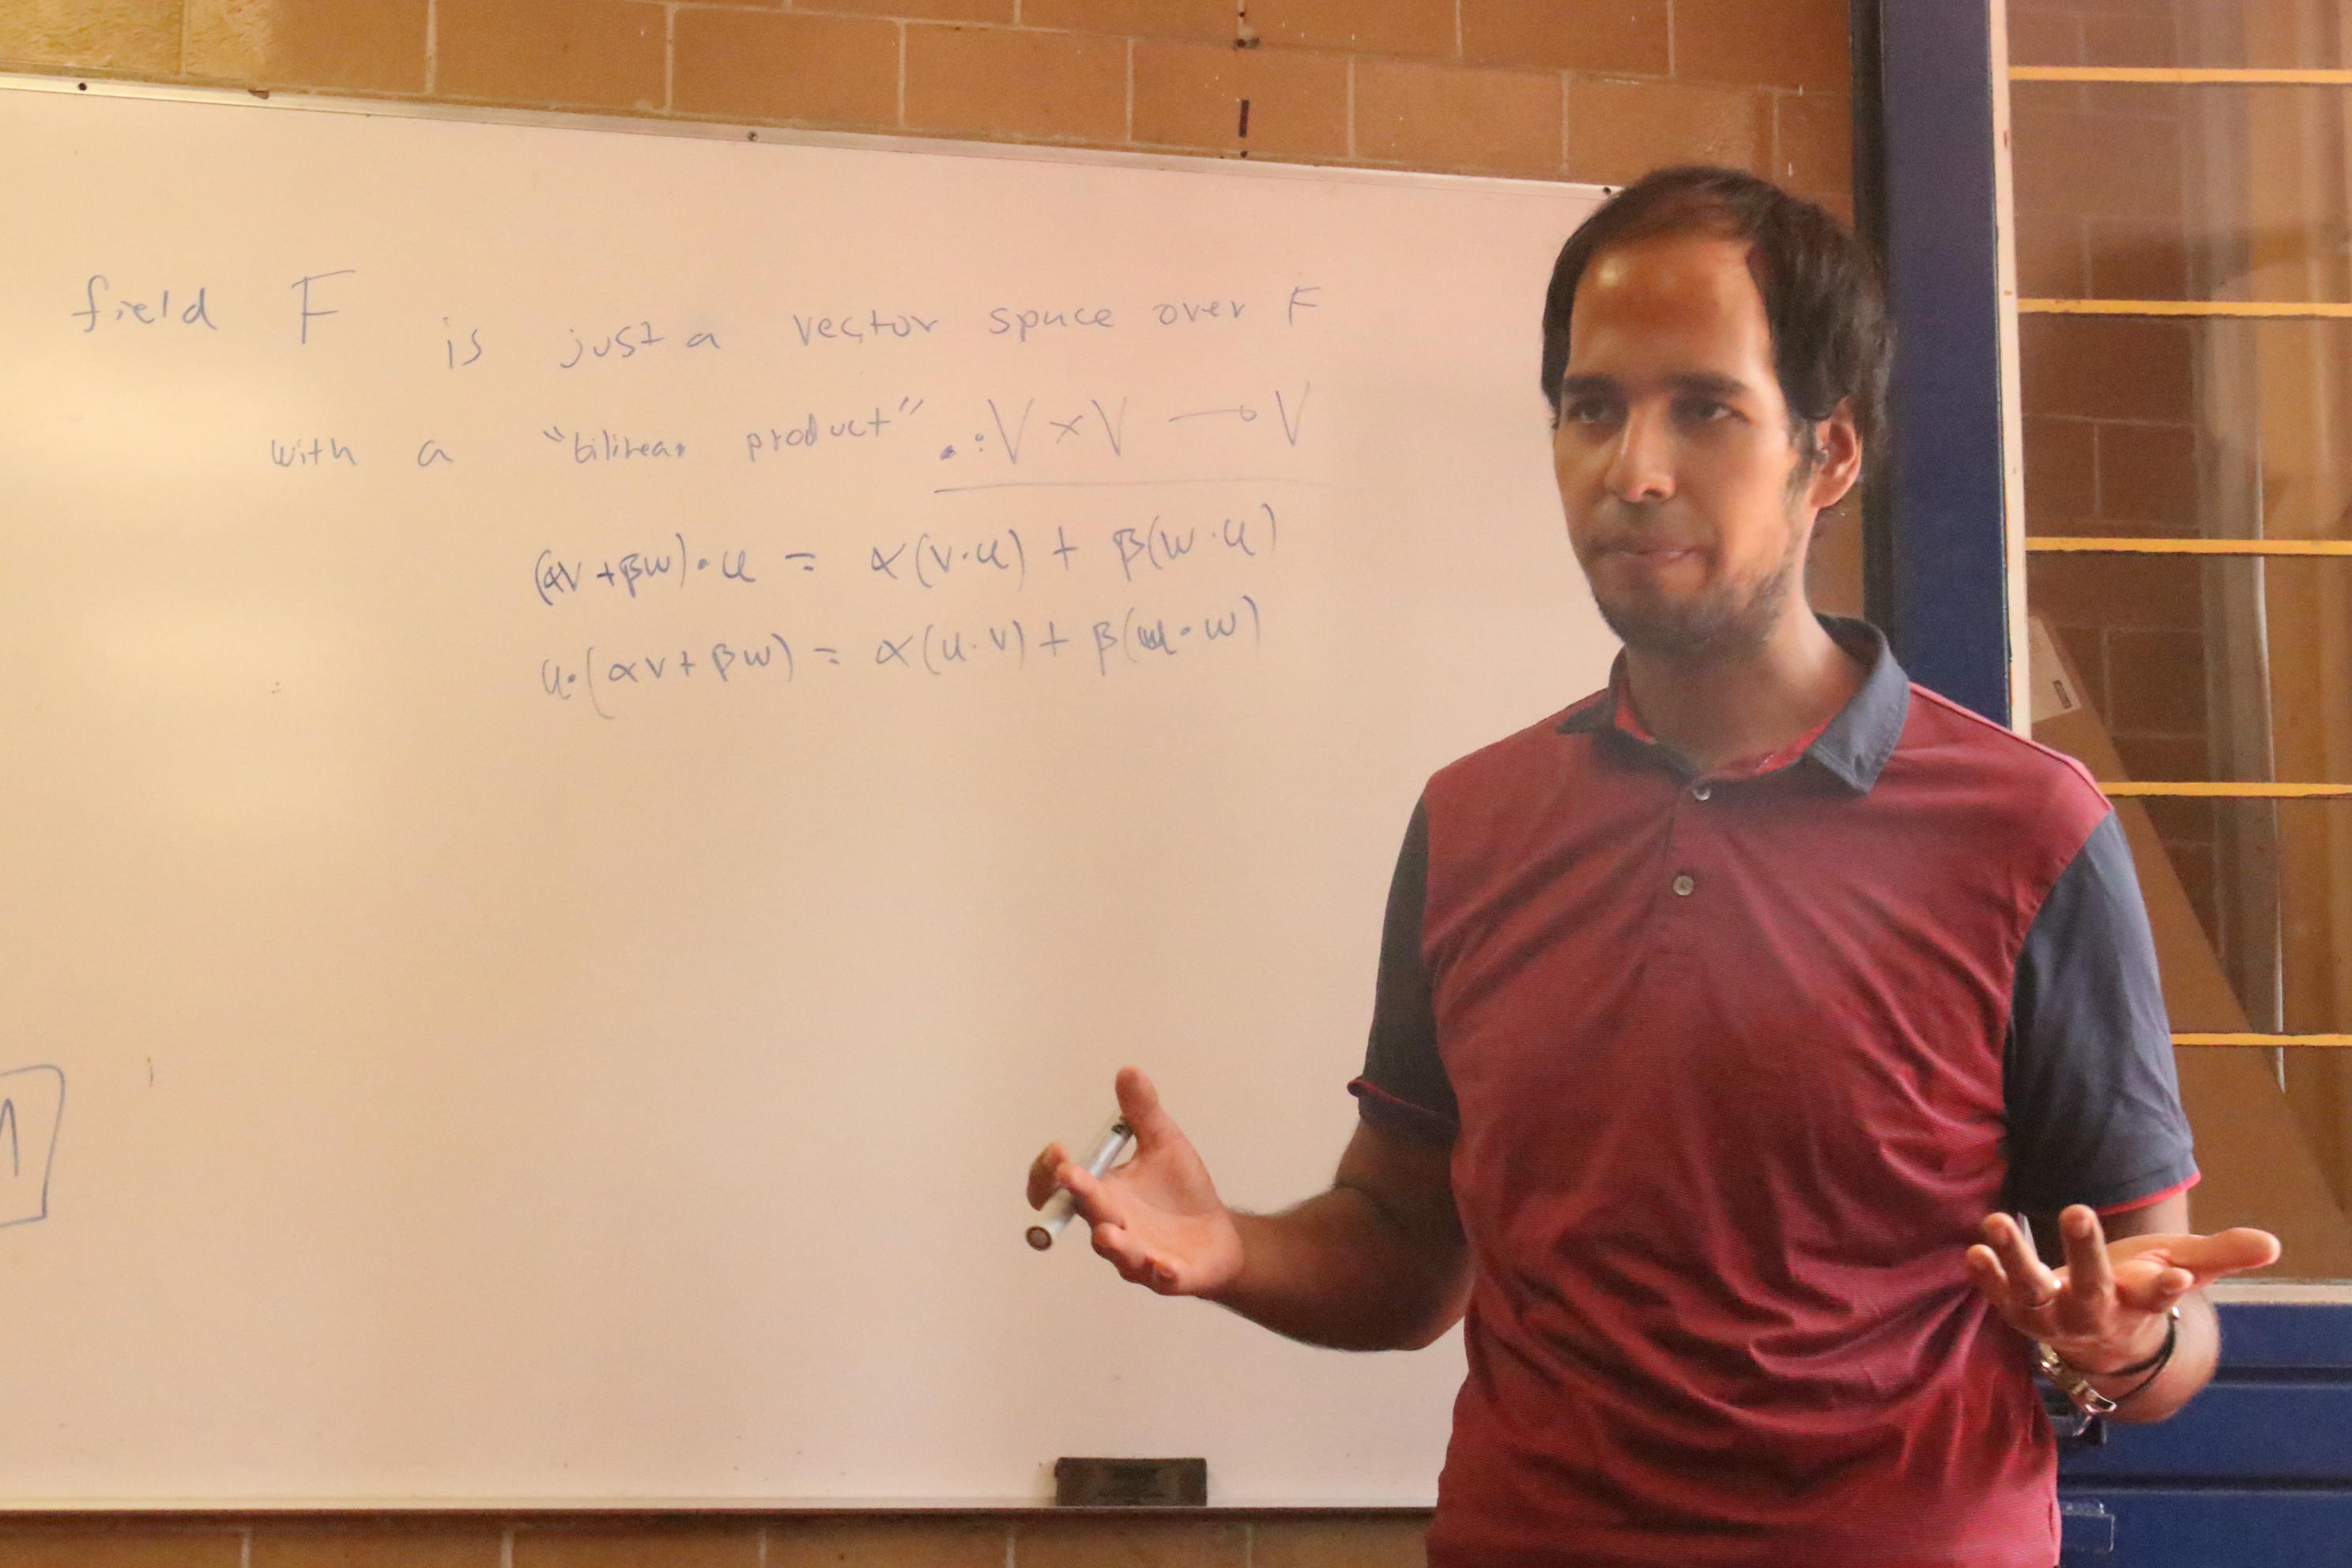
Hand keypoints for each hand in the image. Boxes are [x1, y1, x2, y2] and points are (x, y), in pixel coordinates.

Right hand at [1025, 1066, 1244, 1297]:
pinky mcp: (1168, 1276)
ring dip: (1112, 1243)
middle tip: (1070, 1176)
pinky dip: (1161, 1273)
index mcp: (1103, 1193)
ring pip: (1118, 1252)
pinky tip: (1165, 1266)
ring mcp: (1137, 1255)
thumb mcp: (1164, 1144)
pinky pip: (1161, 1278)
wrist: (1220, 1236)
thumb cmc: (1180, 1192)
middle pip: (1086, 1212)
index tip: (1058, 1152)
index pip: (1060, 1187)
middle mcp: (1111, 1225)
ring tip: (1108, 1233)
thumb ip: (1143, 1113)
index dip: (1049, 1173)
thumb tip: (1128, 1071)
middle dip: (1078, 1195)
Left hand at [1967, 1205, 2280, 1372]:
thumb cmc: (2142, 1291)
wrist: (2103, 1344)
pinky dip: (1986, 1279)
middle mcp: (2097, 1314)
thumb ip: (2221, 1255)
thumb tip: (2271, 1243)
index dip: (2167, 1287)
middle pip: (2091, 1286)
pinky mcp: (2021, 1313)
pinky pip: (2001, 1298)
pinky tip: (1973, 1251)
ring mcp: (2054, 1317)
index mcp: (2141, 1304)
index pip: (2160, 1296)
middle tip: (2078, 1211)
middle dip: (2085, 1253)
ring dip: (2016, 1259)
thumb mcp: (2184, 1269)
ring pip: (2034, 1292)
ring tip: (1996, 1221)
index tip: (2177, 1275)